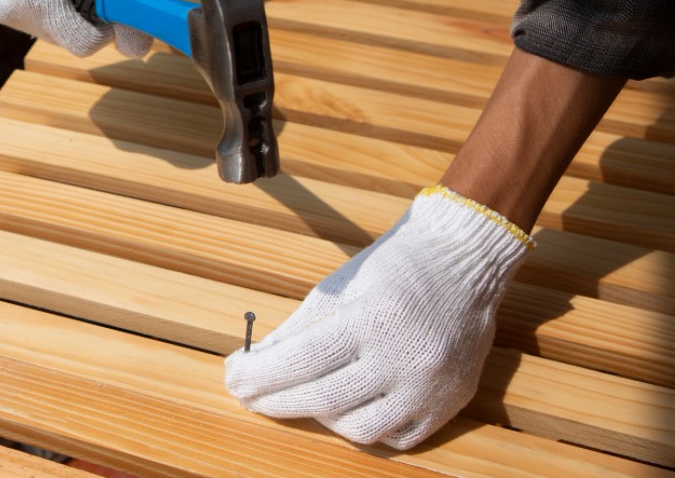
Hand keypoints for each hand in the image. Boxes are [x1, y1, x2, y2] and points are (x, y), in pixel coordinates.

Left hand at [224, 185, 532, 448]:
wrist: (462, 259)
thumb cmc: (393, 266)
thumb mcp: (339, 286)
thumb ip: (299, 328)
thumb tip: (257, 363)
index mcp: (373, 318)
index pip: (302, 360)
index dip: (261, 375)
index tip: (234, 379)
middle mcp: (405, 357)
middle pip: (324, 399)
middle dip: (275, 401)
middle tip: (249, 396)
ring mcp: (431, 385)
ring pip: (359, 429)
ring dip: (320, 417)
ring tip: (304, 396)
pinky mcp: (451, 402)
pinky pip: (397, 437)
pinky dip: (365, 426)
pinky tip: (347, 407)